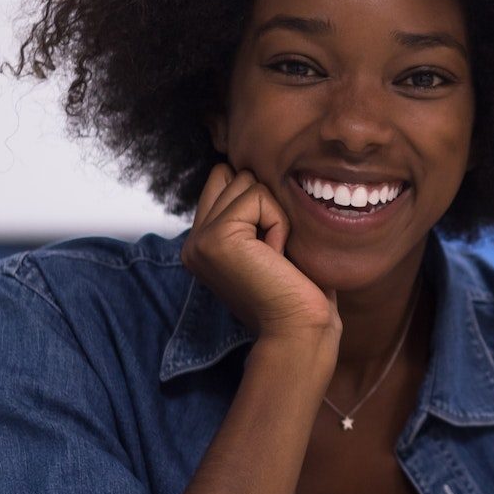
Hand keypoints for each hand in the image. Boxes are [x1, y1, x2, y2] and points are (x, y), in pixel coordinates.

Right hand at [182, 165, 339, 344]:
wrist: (300, 328)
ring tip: (273, 255)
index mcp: (200, 242)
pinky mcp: (216, 237)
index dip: (257, 198)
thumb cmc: (296, 288)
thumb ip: (249, 209)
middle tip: (272, 252)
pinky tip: (275, 256)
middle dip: (266, 204)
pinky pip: (258, 197)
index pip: (222, 178)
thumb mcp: (267, 241)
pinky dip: (278, 223)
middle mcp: (192, 241)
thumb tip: (249, 166)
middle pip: (233, 175)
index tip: (271, 244)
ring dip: (274, 214)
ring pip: (246, 182)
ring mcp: (199, 239)